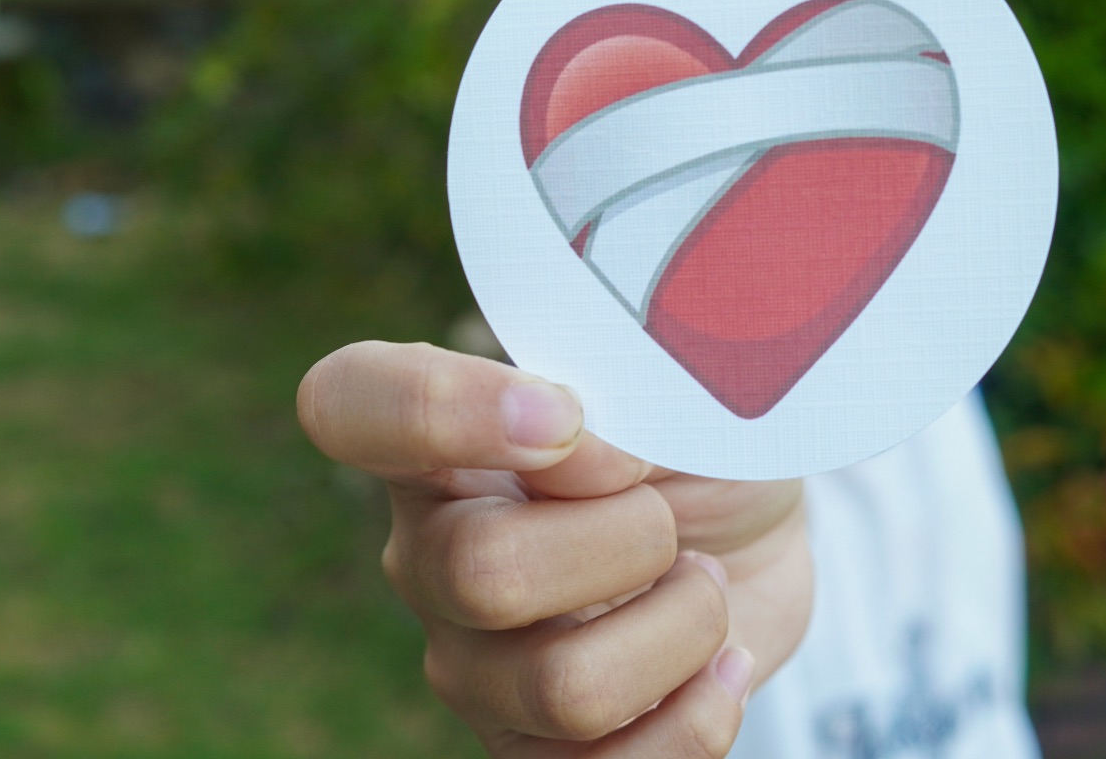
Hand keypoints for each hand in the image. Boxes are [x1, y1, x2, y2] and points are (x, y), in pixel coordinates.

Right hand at [297, 341, 811, 755]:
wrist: (755, 534)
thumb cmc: (693, 444)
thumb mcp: (668, 384)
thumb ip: (608, 388)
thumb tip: (572, 443)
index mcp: (437, 440)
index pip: (349, 404)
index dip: (442, 409)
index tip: (565, 415)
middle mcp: (429, 555)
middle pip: (482, 571)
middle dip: (630, 536)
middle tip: (669, 517)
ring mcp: (474, 665)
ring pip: (567, 687)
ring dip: (683, 626)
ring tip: (701, 586)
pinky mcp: (536, 749)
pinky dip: (698, 716)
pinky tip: (718, 664)